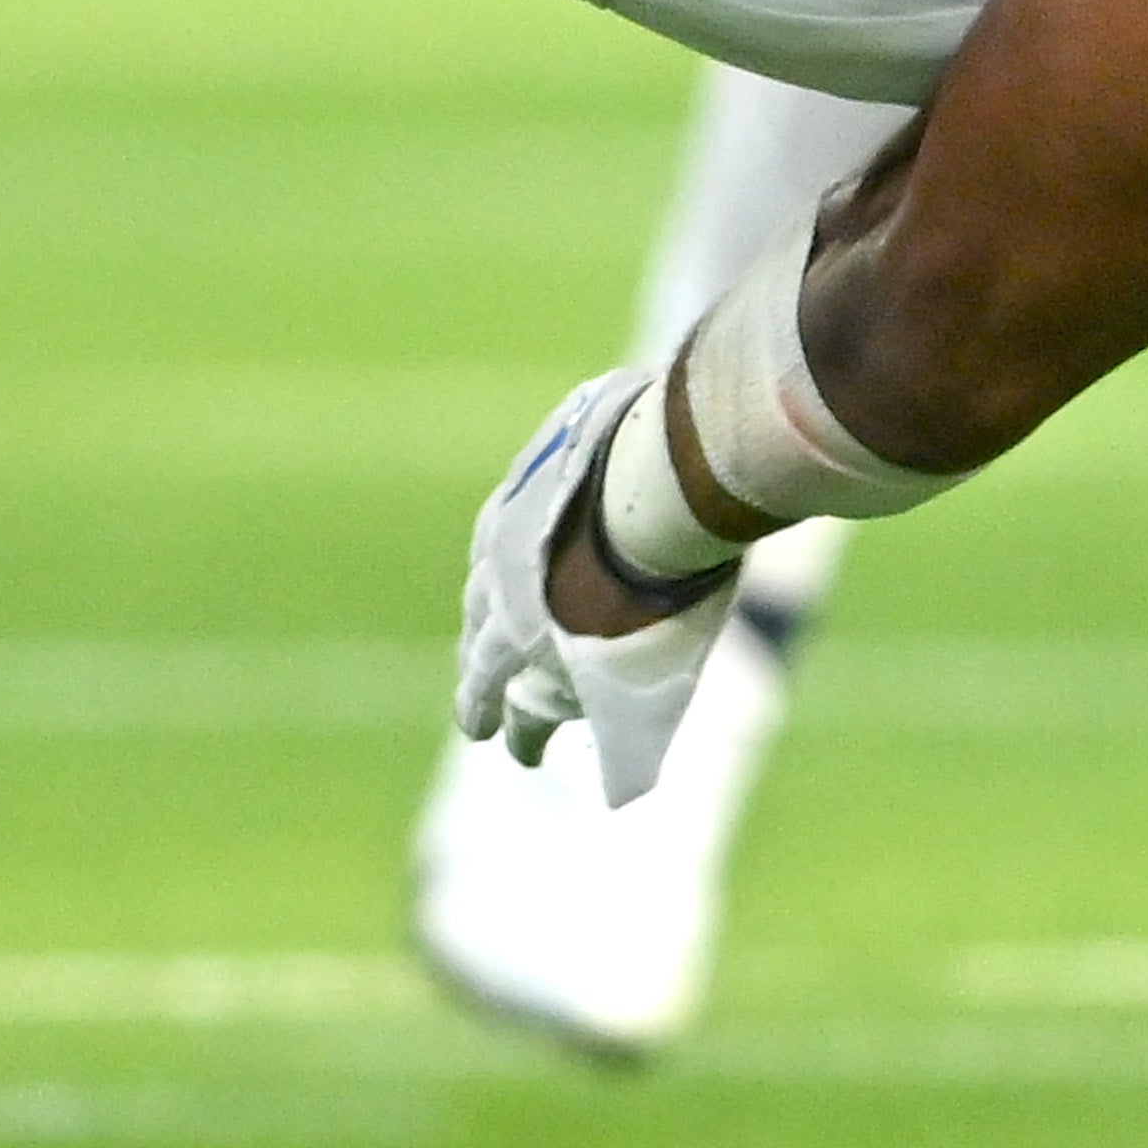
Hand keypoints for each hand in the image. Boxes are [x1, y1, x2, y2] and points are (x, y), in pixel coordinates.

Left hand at [452, 369, 734, 806]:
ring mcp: (516, 628)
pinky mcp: (545, 670)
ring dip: (501, 715)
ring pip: (494, 684)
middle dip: (482, 663)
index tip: (497, 617)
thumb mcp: (625, 432)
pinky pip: (531, 717)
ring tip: (507, 741)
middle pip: (478, 633)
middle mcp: (496, 579)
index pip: (491, 569)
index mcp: (509, 522)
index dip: (498, 597)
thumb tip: (669, 392)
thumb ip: (631, 436)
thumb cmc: (652, 444)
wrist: (654, 489)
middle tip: (481, 695)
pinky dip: (530, 737)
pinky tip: (534, 755)